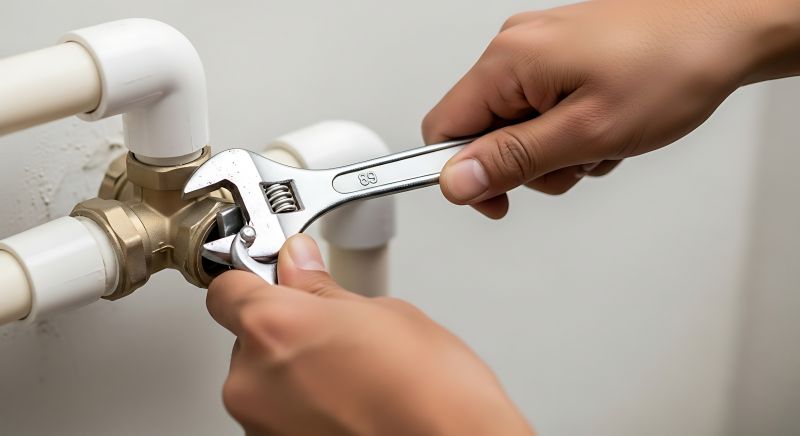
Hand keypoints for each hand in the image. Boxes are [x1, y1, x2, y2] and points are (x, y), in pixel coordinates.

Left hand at [207, 234, 534, 435]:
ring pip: (262, 381)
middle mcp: (252, 380)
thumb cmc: (432, 393)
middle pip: (246, 339)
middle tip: (331, 333)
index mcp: (273, 326)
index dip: (254, 279)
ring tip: (349, 375)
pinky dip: (301, 409)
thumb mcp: (383, 313)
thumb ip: (323, 290)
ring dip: (292, 373)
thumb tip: (300, 267)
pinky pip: (276, 417)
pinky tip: (346, 404)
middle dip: (283, 331)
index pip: (227, 289)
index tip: (274, 277)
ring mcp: (260, 425)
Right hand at [423, 0, 799, 217]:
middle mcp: (516, 48)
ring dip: (557, 151)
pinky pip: (545, 110)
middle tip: (576, 160)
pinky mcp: (563, 56)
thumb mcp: (586, 132)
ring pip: (518, 127)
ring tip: (602, 139)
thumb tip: (456, 182)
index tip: (497, 200)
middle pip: (485, 132)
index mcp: (509, 60)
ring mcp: (541, 50)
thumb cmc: (672, 66)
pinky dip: (573, 130)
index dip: (462, 174)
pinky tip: (608, 124)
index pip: (443, 128)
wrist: (728, 28)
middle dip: (527, 163)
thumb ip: (513, 160)